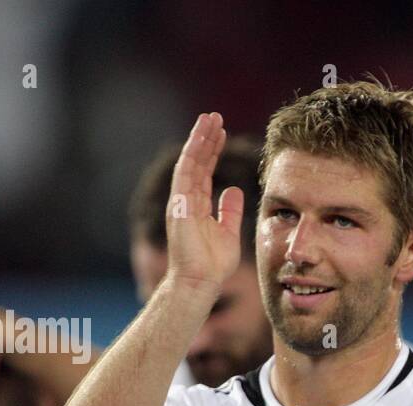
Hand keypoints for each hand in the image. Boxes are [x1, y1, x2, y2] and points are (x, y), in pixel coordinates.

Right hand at [164, 112, 243, 298]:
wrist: (201, 281)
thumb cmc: (213, 264)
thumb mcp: (229, 232)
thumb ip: (229, 211)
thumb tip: (233, 189)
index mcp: (197, 205)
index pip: (204, 171)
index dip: (212, 151)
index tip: (222, 132)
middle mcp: (186, 199)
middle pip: (196, 162)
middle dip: (205, 138)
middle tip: (215, 116)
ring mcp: (181, 201)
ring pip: (190, 162)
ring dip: (199, 139)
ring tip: (210, 119)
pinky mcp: (179, 204)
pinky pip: (186, 173)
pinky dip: (194, 154)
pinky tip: (202, 138)